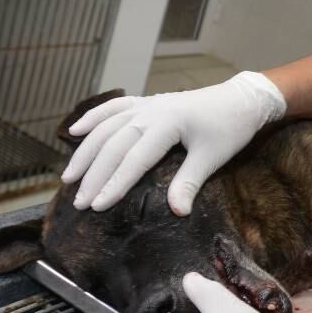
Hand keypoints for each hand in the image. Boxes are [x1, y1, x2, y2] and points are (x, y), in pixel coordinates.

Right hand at [61, 71, 286, 214]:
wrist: (242, 100)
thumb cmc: (230, 128)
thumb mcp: (213, 156)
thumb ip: (190, 182)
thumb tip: (177, 212)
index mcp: (167, 123)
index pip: (134, 159)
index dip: (114, 184)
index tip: (97, 206)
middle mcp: (151, 111)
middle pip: (114, 145)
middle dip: (94, 175)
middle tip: (79, 202)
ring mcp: (147, 105)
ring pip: (107, 126)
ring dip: (86, 151)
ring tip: (69, 177)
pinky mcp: (148, 103)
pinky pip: (114, 108)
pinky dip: (94, 117)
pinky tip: (75, 131)